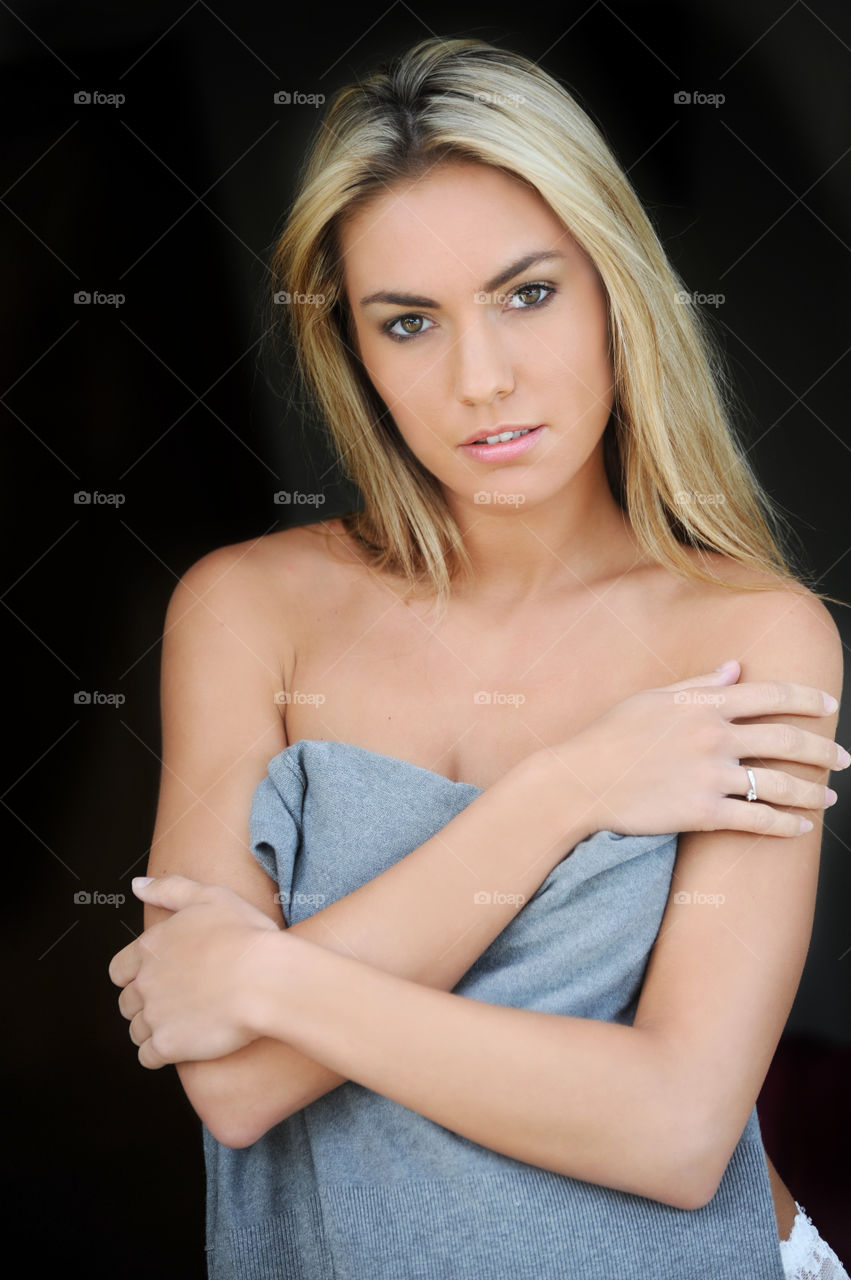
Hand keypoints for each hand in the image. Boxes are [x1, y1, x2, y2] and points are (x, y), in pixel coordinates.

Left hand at [108, 876, 280, 1068]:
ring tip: (184, 1024)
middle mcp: (145, 982)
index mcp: (150, 947)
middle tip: (176, 1001)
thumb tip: (137, 886)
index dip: (135, 975)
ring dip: (153, 1030)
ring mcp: (154, 1016)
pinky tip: (183, 1044)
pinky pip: (148, 1057)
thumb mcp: (209, 897)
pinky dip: (160, 1054)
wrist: (265, 979)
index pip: (119, 970)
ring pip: (136, 1031)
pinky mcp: (167, 1046)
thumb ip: (168, 890)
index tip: (158, 978)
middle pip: (127, 1002)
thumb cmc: (244, 936)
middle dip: (146, 1004)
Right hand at [550, 660, 845, 837]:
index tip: (829, 705)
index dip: (806, 698)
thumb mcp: (650, 699)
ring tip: (828, 798)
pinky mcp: (703, 813)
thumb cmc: (609, 736)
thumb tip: (734, 668)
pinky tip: (799, 828)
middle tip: (843, 757)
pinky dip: (784, 825)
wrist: (579, 781)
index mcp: (703, 705)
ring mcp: (710, 776)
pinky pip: (756, 820)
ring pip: (778, 784)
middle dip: (822, 748)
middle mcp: (713, 737)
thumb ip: (696, 686)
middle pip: (785, 739)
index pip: (769, 694)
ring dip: (811, 792)